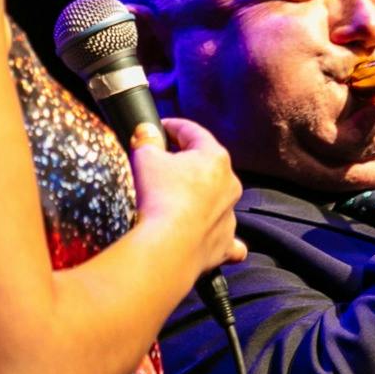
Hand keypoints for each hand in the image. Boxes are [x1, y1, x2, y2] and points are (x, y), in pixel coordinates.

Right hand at [130, 117, 246, 280]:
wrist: (168, 247)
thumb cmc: (160, 199)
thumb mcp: (145, 157)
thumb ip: (147, 139)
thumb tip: (147, 131)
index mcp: (214, 157)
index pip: (193, 131)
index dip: (172, 126)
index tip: (159, 128)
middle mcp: (229, 184)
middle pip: (206, 164)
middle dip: (185, 162)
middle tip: (161, 163)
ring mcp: (229, 214)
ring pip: (218, 199)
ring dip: (201, 195)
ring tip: (175, 199)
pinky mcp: (224, 242)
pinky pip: (227, 236)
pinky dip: (218, 233)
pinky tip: (208, 233)